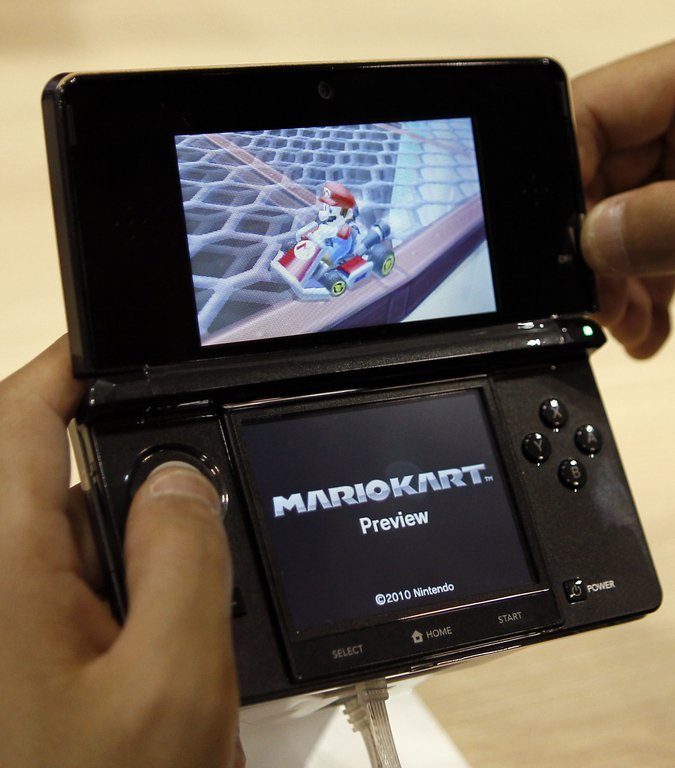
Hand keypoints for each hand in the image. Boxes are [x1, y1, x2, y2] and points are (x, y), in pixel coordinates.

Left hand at [0, 338, 243, 767]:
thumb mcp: (169, 688)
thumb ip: (184, 562)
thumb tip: (178, 477)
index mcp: (1, 567)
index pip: (19, 418)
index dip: (68, 365)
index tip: (121, 343)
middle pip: (56, 485)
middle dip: (133, 488)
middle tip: (199, 531)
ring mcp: (6, 623)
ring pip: (71, 548)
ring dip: (134, 561)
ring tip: (180, 630)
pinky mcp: (20, 658)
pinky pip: (69, 598)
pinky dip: (119, 602)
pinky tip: (158, 658)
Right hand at [573, 41, 674, 357]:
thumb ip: (670, 218)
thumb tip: (594, 241)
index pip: (588, 114)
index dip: (555, 183)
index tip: (551, 250)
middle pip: (594, 180)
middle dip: (589, 256)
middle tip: (595, 306)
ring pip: (619, 223)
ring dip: (615, 287)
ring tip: (626, 328)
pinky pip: (651, 245)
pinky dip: (644, 292)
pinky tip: (644, 327)